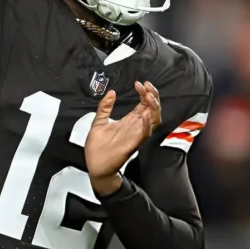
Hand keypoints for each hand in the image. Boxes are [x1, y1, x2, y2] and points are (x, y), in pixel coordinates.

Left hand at [85, 81, 161, 195]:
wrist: (94, 165)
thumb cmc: (97, 147)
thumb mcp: (98, 121)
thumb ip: (105, 107)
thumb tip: (112, 92)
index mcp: (129, 121)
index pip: (143, 103)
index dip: (144, 92)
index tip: (138, 83)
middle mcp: (136, 126)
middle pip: (153, 109)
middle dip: (153, 95)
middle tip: (147, 86)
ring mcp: (136, 134)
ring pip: (155, 119)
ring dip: (154, 107)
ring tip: (148, 96)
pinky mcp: (134, 142)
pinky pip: (146, 132)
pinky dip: (149, 122)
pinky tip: (145, 114)